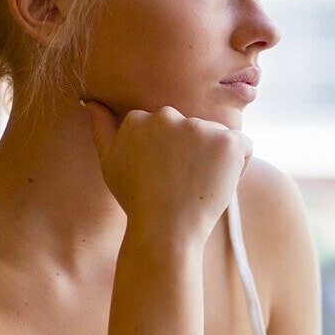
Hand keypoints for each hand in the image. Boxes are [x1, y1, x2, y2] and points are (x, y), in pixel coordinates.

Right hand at [82, 100, 251, 240]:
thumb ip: (102, 129)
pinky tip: (221, 184)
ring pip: (218, 138)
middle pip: (194, 130)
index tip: (165, 179)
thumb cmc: (137, 201)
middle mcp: (168, 115)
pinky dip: (239, 166)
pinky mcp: (226, 141)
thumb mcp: (110, 163)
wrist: (164, 231)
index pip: (169, 129)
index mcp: (139, 118)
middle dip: (194, 153)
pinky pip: (244, 146)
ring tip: (199, 187)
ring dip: (216, 159)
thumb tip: (90, 102)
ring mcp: (199, 127)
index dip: (172, 155)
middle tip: (182, 185)